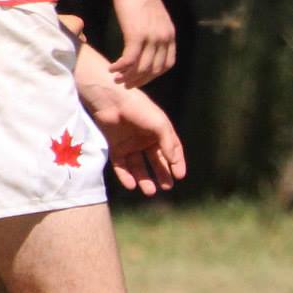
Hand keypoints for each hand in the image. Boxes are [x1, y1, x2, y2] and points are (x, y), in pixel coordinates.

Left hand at [80, 80, 186, 194]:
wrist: (112, 101)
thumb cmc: (139, 108)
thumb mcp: (160, 124)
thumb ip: (168, 143)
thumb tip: (174, 161)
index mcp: (159, 132)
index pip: (171, 150)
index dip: (177, 163)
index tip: (180, 176)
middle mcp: (145, 139)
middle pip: (155, 161)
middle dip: (162, 174)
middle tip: (167, 187)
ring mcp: (130, 144)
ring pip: (138, 167)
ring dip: (144, 179)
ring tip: (150, 191)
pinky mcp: (115, 148)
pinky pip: (121, 166)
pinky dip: (125, 176)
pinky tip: (131, 185)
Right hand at [109, 0, 175, 85]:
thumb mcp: (154, 18)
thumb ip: (154, 32)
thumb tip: (146, 45)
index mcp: (170, 36)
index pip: (167, 65)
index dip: (154, 75)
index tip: (141, 78)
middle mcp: (164, 39)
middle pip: (154, 70)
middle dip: (139, 80)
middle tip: (126, 83)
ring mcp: (151, 38)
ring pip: (141, 68)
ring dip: (128, 76)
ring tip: (116, 78)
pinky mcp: (136, 35)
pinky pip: (129, 60)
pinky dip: (120, 67)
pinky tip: (112, 68)